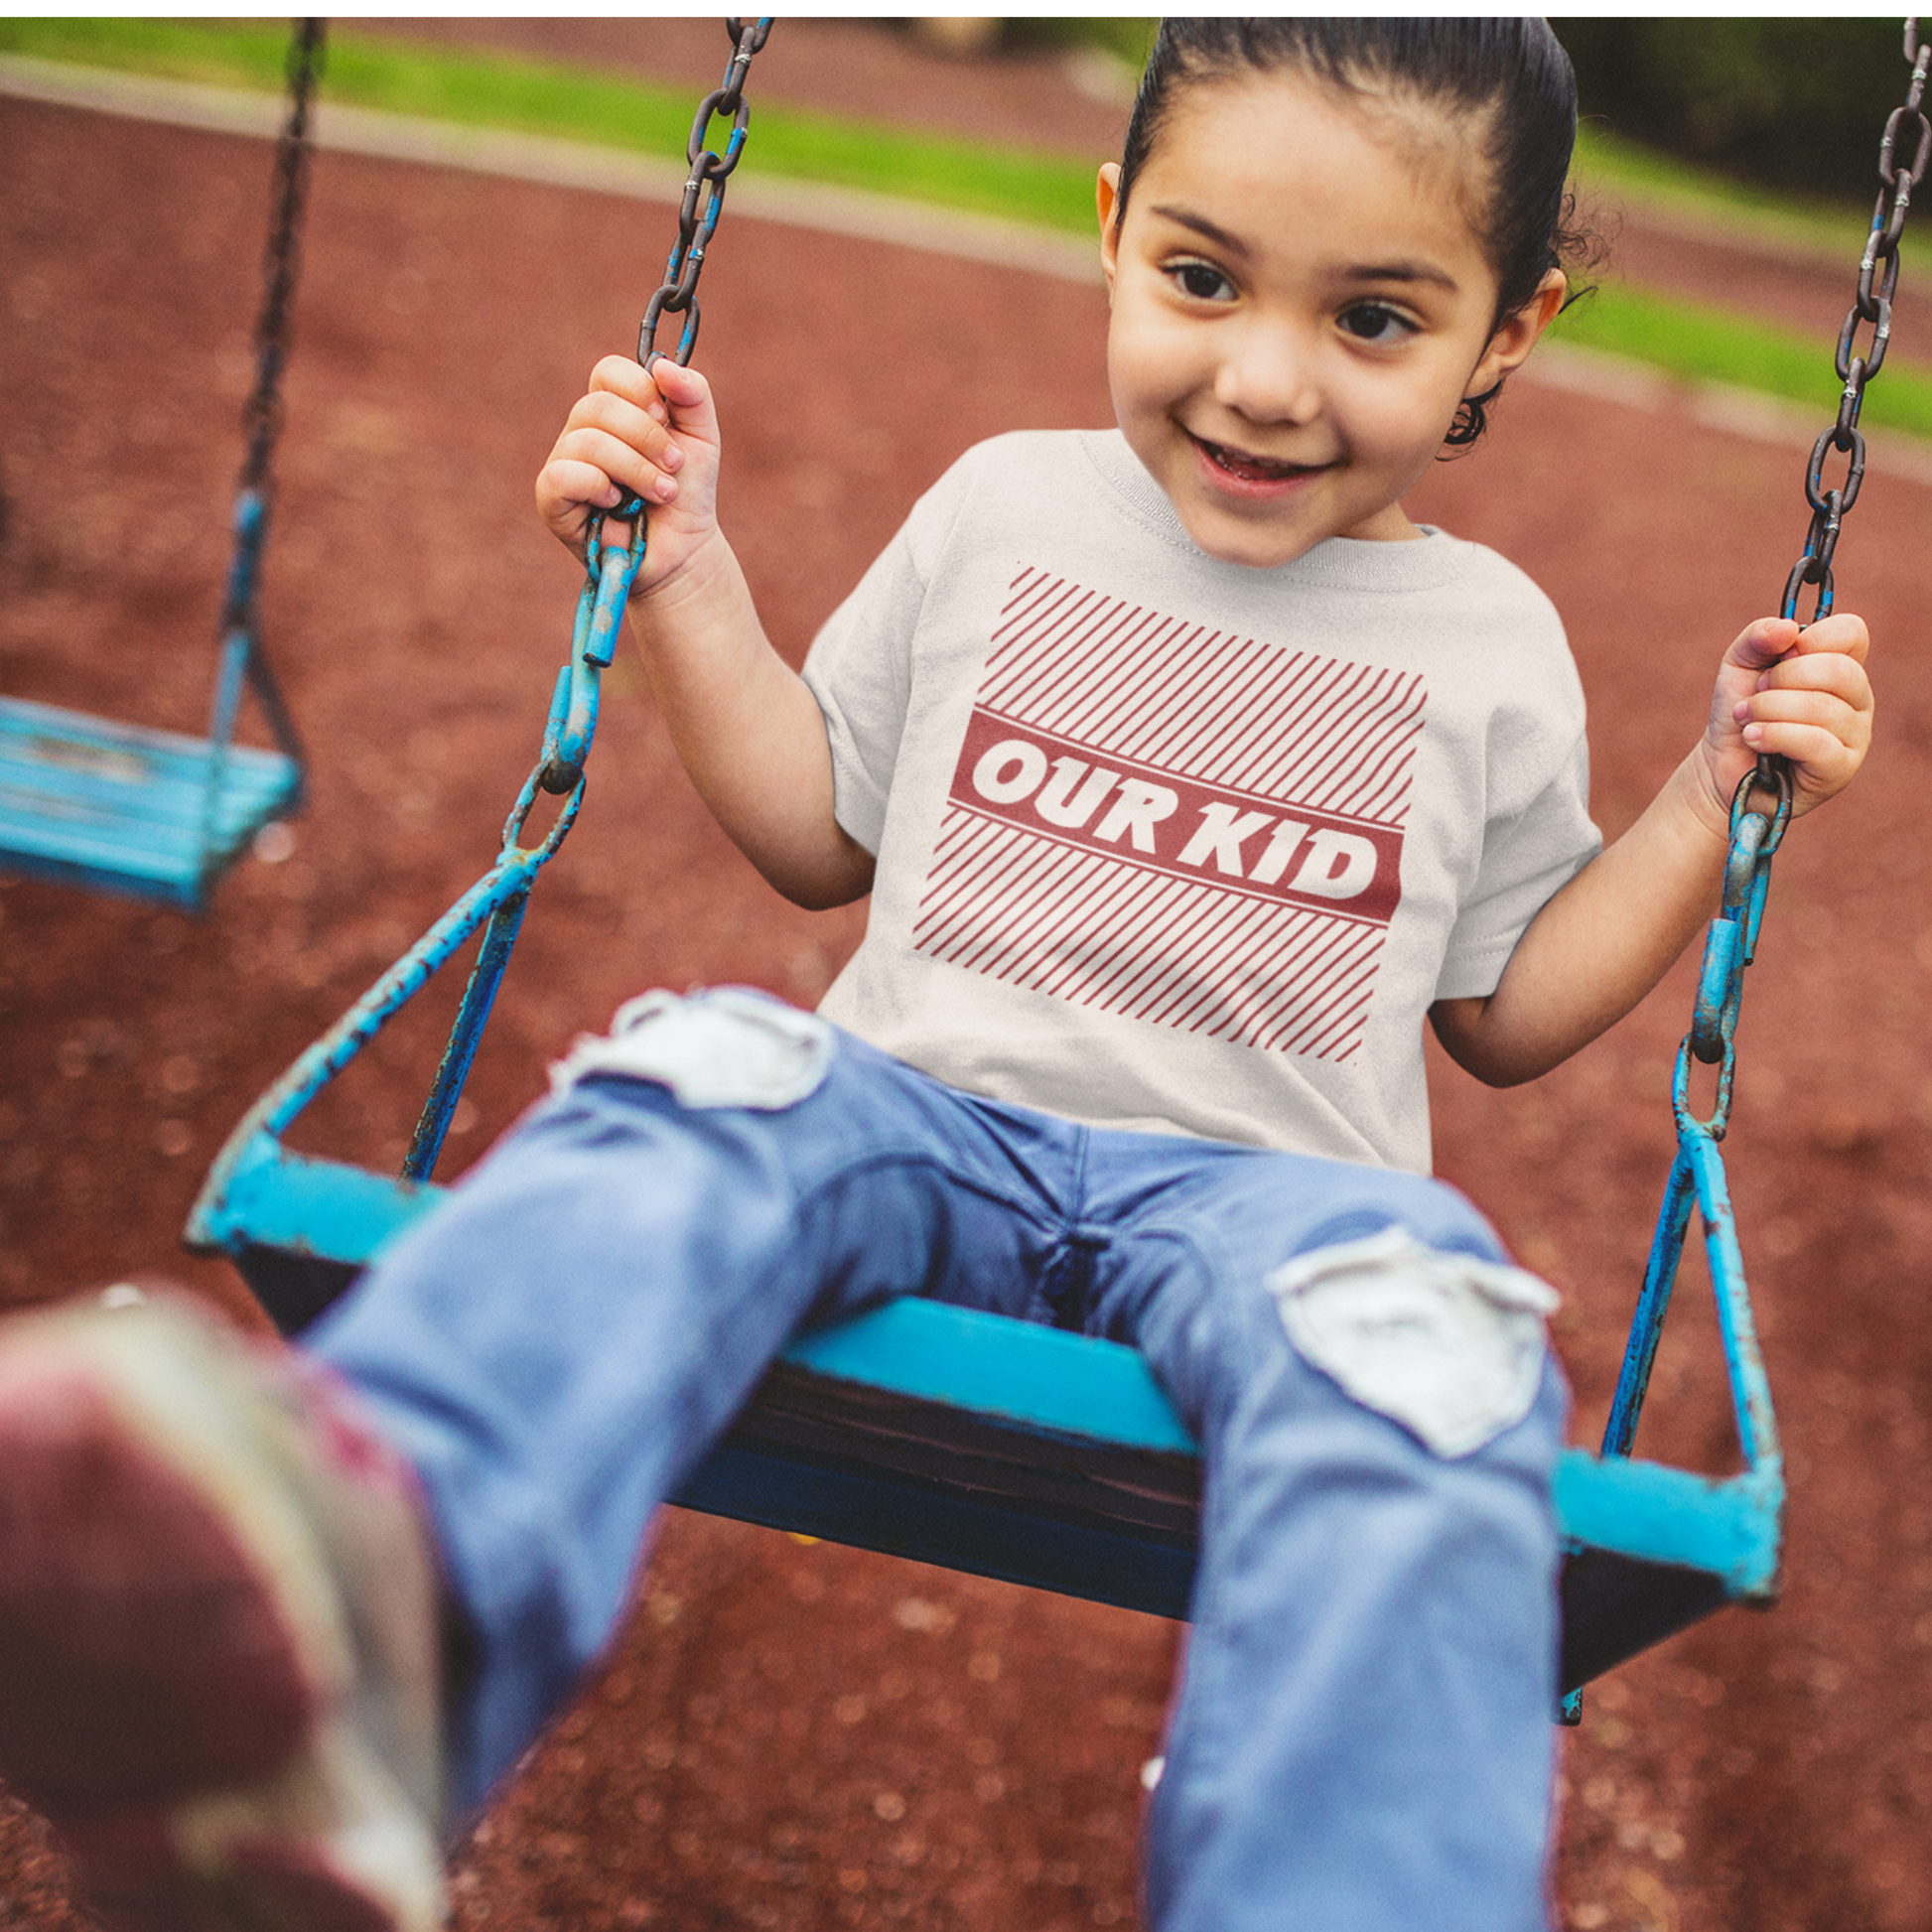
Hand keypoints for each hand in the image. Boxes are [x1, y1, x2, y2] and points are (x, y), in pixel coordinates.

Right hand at [534, 354, 722, 593]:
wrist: (685, 549)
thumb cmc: (687, 492)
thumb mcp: (703, 438)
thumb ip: (694, 394)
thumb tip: (663, 365)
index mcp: (613, 409)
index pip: (608, 372)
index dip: (639, 389)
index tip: (666, 417)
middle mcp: (582, 431)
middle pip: (597, 405)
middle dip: (646, 437)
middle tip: (674, 466)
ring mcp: (565, 463)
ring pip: (587, 442)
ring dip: (636, 469)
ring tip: (662, 494)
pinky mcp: (552, 499)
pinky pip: (562, 475)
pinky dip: (597, 485)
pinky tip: (617, 503)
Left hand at [1695, 612, 1872, 826]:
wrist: (1720, 766)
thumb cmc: (1741, 713)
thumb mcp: (1739, 665)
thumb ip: (1758, 637)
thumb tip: (1787, 628)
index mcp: (1842, 667)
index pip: (1852, 633)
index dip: (1812, 638)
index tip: (1779, 656)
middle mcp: (1857, 699)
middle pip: (1839, 670)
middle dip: (1783, 678)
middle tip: (1757, 693)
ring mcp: (1855, 734)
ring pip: (1820, 708)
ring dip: (1768, 710)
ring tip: (1747, 720)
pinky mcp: (1841, 768)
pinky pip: (1815, 742)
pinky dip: (1774, 736)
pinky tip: (1754, 738)